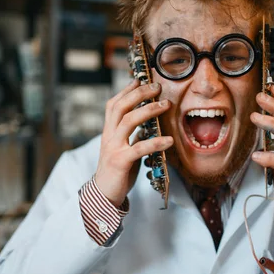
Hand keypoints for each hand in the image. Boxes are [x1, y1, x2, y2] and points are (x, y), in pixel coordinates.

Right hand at [95, 79, 172, 207]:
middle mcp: (109, 136)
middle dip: (139, 94)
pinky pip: (139, 148)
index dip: (126, 90)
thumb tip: (147, 123)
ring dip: (149, 110)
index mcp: (109, 131)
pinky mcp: (121, 161)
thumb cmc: (117, 170)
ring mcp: (113, 148)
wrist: (104, 193)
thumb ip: (132, 135)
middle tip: (157, 87)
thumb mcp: (123, 148)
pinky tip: (169, 140)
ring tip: (166, 104)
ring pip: (129, 121)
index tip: (140, 79)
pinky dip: (156, 142)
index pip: (114, 104)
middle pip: (121, 107)